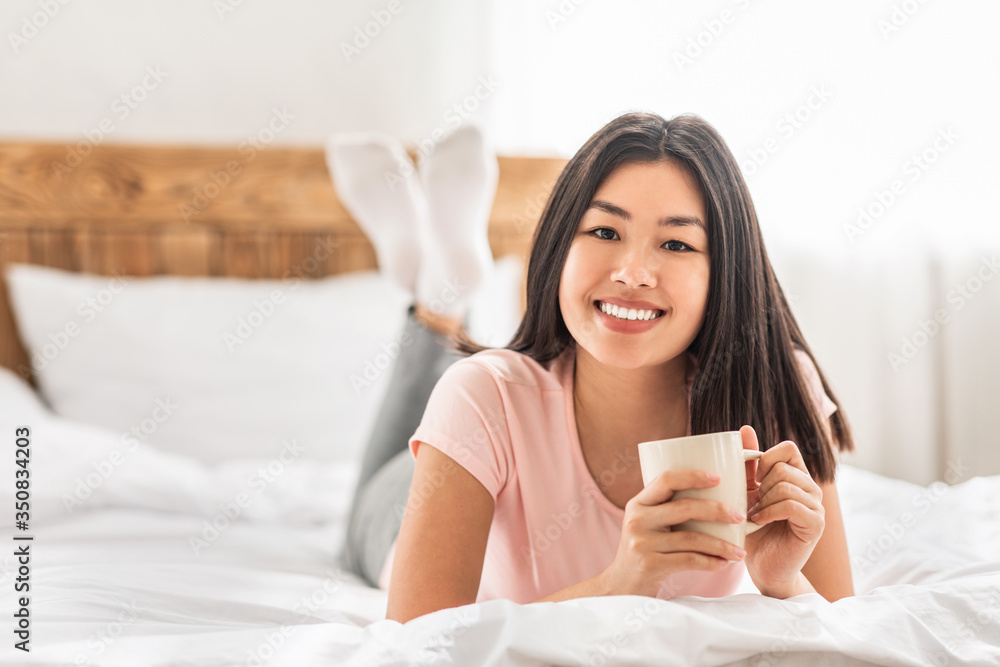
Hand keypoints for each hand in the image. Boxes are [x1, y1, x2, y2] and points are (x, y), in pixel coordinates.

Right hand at [601, 469, 747, 597]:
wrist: (620, 587)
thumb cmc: (645, 551)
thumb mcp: (647, 525)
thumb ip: (668, 509)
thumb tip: (716, 495)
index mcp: (638, 503)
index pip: (666, 479)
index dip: (693, 476)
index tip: (718, 478)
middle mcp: (637, 520)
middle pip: (684, 507)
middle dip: (718, 510)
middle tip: (739, 517)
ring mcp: (641, 543)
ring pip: (691, 538)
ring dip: (721, 545)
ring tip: (739, 551)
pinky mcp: (649, 565)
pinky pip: (689, 560)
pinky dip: (710, 562)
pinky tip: (723, 563)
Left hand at [740, 425, 824, 597]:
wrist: (764, 567)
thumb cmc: (754, 530)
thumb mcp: (747, 492)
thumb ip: (749, 465)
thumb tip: (745, 427)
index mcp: (797, 477)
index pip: (788, 448)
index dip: (765, 459)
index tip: (753, 479)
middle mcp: (811, 488)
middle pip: (783, 467)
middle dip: (760, 485)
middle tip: (752, 504)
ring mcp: (817, 506)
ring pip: (786, 485)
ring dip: (762, 501)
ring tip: (753, 515)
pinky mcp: (816, 524)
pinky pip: (791, 505)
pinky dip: (768, 511)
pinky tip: (757, 521)